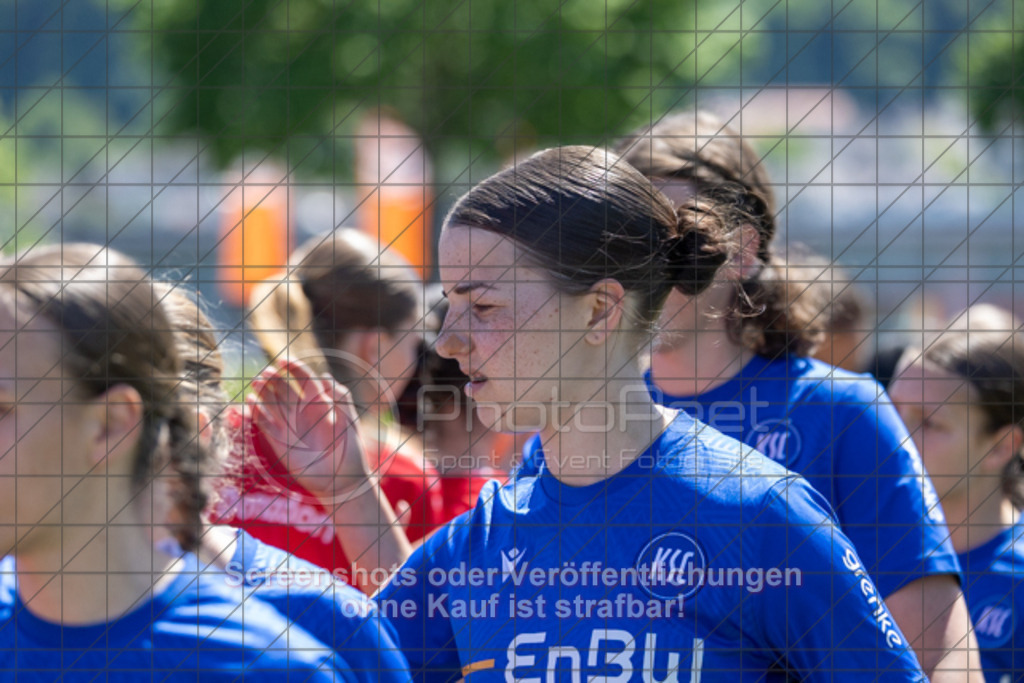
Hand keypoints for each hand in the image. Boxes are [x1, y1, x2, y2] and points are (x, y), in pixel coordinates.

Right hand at [247, 360, 372, 501]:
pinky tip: (252, 401)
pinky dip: (256, 412)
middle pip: (283, 389)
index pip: (303, 379)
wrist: (341, 478)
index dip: (294, 368)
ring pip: (271, 403)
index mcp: (319, 403)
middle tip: (267, 372)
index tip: (283, 361)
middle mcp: (301, 412)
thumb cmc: (349, 448)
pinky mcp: (278, 442)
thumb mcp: (348, 419)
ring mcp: (289, 426)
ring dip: (262, 391)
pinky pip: (264, 423)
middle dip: (274, 378)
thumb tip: (325, 375)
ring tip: (257, 382)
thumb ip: (339, 396)